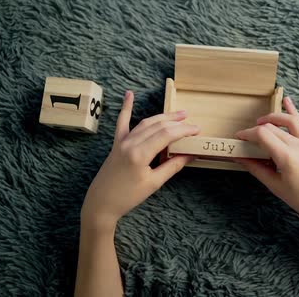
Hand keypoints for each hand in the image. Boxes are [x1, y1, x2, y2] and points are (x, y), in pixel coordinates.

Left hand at [81, 91, 198, 230]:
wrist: (102, 203)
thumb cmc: (128, 196)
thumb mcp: (154, 183)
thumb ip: (172, 166)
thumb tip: (190, 155)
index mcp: (140, 154)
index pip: (167, 135)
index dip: (184, 130)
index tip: (197, 130)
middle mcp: (130, 143)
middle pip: (158, 126)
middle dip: (177, 123)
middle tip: (192, 122)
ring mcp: (122, 141)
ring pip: (146, 123)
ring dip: (163, 117)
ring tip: (178, 114)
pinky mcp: (116, 143)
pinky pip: (122, 122)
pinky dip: (126, 107)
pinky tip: (129, 94)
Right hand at [235, 97, 298, 239]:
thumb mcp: (276, 186)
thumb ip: (257, 169)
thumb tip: (240, 158)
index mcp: (287, 156)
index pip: (262, 135)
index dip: (247, 134)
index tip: (238, 138)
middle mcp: (298, 144)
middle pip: (272, 127)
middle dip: (256, 129)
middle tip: (246, 138)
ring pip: (288, 120)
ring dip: (273, 117)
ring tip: (261, 121)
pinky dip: (293, 111)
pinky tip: (287, 101)